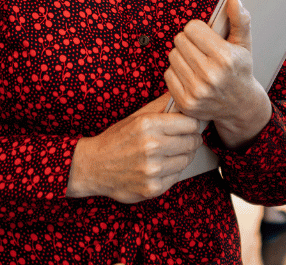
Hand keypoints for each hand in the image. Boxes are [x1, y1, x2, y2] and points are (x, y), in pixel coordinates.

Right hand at [65, 93, 201, 202]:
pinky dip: (172, 171)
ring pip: (186, 160)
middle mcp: (151, 147)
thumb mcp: (136, 117)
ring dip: (182, 156)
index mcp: (148, 125)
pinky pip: (177, 176)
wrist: (93, 167)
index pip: (190, 123)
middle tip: (181, 139)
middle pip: (192, 142)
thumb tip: (183, 97)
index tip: (187, 126)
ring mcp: (153, 169)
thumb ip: (161, 105)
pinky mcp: (153, 188)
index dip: (191, 124)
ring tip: (169, 153)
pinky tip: (160, 166)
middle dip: (190, 139)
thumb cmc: (116, 139)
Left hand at [166, 0, 271, 148]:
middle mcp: (210, 75)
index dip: (198, 30)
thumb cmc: (240, 70)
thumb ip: (239, 19)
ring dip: (182, 56)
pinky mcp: (186, 102)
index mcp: (225, 58)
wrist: (240, 106)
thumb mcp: (244, 44)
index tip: (207, 37)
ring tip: (197, 63)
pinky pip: (168, 74)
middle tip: (202, 51)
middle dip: (189, 42)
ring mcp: (197, 91)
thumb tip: (233, 0)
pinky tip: (191, 76)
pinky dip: (177, 73)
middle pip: (180, 40)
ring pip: (173, 56)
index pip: (192, 28)